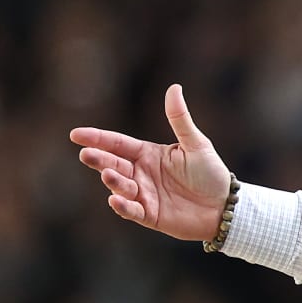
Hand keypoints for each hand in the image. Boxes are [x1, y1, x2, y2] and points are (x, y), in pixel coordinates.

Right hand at [69, 84, 231, 240]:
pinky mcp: (149, 215)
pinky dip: (123, 206)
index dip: (98, 139)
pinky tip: (116, 200)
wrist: (225, 206)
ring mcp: (143, 195)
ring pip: (120, 187)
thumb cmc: (211, 173)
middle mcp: (141, 174)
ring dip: (113, 181)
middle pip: (113, 164)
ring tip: (110, 174)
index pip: (118, 144)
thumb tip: (174, 88)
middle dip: (99, 159)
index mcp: (148, 154)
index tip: (76, 135)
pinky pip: (132, 211)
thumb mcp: (196, 144)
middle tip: (86, 154)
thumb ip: (180, 119)